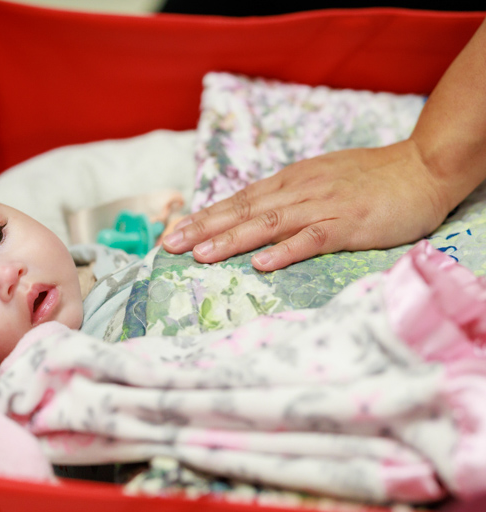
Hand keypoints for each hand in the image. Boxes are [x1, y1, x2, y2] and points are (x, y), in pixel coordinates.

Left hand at [163, 140, 452, 270]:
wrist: (421, 167)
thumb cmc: (368, 178)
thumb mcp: (317, 179)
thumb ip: (284, 196)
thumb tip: (249, 215)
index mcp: (288, 182)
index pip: (237, 200)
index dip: (204, 216)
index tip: (173, 231)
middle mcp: (297, 191)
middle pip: (242, 210)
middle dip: (202, 228)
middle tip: (169, 245)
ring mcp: (322, 206)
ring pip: (268, 223)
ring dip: (232, 238)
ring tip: (201, 254)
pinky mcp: (348, 223)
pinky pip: (312, 238)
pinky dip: (285, 251)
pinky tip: (262, 264)